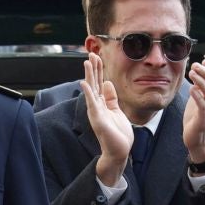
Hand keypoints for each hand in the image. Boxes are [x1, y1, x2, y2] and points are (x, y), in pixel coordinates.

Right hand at [81, 51, 134, 187]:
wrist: (119, 152)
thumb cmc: (118, 134)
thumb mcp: (116, 110)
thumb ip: (111, 97)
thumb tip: (107, 83)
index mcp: (102, 103)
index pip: (98, 82)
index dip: (98, 69)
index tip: (97, 56)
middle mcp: (97, 106)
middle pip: (94, 83)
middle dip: (93, 68)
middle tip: (91, 53)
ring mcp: (96, 112)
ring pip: (91, 90)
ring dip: (89, 76)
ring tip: (87, 62)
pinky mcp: (97, 119)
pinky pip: (92, 104)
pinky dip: (88, 93)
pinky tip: (84, 83)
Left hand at [183, 57, 204, 164]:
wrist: (197, 142)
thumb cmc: (196, 120)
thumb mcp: (198, 100)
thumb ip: (199, 88)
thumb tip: (197, 73)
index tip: (204, 61)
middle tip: (195, 64)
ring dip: (201, 81)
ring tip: (192, 72)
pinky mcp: (202, 121)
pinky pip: (203, 107)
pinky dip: (198, 97)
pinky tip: (191, 89)